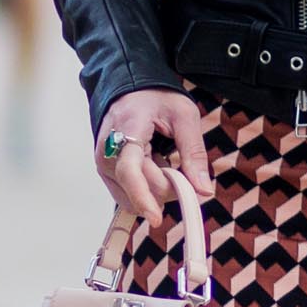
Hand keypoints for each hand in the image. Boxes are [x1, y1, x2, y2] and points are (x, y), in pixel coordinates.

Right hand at [96, 88, 213, 225]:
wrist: (129, 88)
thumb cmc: (155, 97)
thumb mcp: (184, 115)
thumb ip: (194, 154)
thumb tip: (204, 191)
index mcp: (127, 131)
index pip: (130, 172)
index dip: (143, 197)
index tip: (157, 218)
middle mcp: (107, 151)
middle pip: (141, 189)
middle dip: (169, 187)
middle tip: (183, 167)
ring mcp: (103, 164)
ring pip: (133, 198)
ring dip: (157, 189)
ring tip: (163, 160)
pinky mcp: (105, 173)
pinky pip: (128, 196)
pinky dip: (147, 189)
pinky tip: (153, 168)